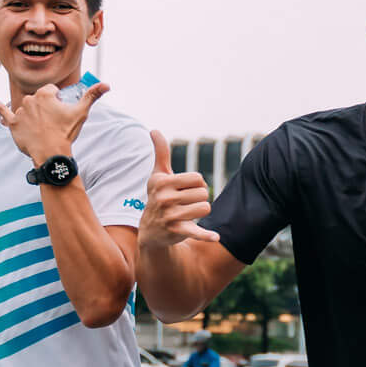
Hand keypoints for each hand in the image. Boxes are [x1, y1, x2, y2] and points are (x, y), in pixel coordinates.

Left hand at [0, 80, 108, 168]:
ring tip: (42, 130)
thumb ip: (93, 95)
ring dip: (33, 117)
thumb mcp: (81, 112)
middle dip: (45, 110)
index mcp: (45, 93)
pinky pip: (1, 110)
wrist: (51, 153)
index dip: (57, 103)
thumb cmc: (66, 132)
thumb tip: (108, 84)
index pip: (51, 92)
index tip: (60, 115)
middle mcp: (30, 99)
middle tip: (52, 125)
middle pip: (38, 100)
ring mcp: (20, 111)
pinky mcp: (12, 123)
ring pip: (28, 110)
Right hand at [140, 130, 218, 251]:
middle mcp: (164, 198)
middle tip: (186, 203)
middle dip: (199, 198)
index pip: (198, 178)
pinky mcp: (177, 231)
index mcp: (162, 183)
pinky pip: (196, 231)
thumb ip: (160, 153)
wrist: (150, 230)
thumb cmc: (158, 196)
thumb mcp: (158, 175)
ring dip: (201, 211)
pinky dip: (205, 235)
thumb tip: (154, 130)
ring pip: (205, 208)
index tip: (185, 189)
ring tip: (188, 214)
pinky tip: (215, 237)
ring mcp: (170, 216)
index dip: (197, 184)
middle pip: (203, 193)